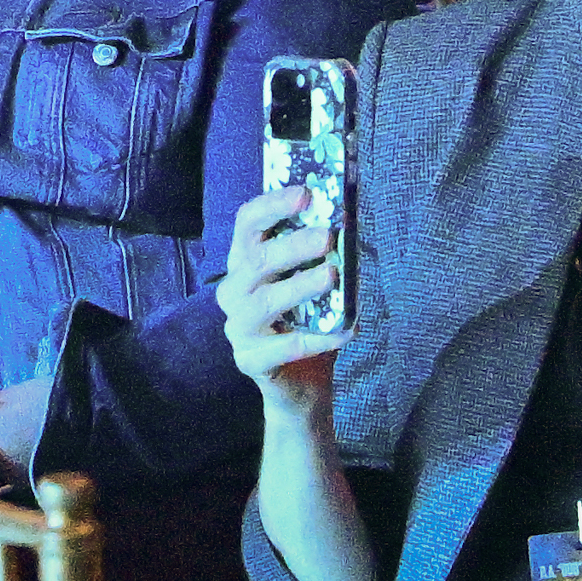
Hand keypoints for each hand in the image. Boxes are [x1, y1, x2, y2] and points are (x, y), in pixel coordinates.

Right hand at [219, 187, 346, 420]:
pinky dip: (319, 338)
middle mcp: (234, 290)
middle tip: (327, 237)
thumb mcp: (314, 281)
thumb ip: (322, 255)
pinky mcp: (250, 360)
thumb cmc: (309, 323)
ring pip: (266, 301)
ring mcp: (238, 327)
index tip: (306, 194)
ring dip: (300, 286)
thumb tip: (347, 219)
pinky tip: (346, 330)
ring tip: (332, 275)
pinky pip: (285, 346)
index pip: (247, 223)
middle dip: (293, 245)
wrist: (302, 385)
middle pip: (256, 260)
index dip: (273, 205)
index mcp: (245, 262)